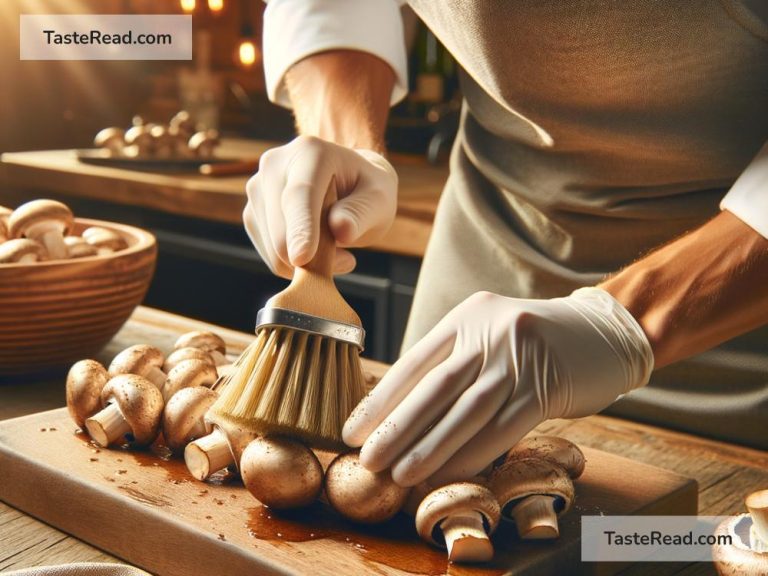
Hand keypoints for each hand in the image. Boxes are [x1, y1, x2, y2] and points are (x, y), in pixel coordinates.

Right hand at [243, 135, 397, 277]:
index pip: (300, 194)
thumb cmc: (365, 190)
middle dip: (311, 256)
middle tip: (347, 259)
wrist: (346, 184)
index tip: (302, 258)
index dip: (301, 227)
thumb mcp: (379, 199)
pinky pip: (269, 255)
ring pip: (272, 247)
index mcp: (310, 152)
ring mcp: (257, 188)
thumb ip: (362, 212)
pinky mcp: (252, 213)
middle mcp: (275, 164)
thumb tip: (341, 228)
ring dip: (305, 262)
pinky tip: (316, 251)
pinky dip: (293, 264)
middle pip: (280, 226)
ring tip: (335, 250)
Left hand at [343, 288, 653, 485]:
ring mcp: (519, 359)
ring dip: (430, 448)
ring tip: (401, 476)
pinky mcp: (546, 385)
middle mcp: (489, 333)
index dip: (382, 400)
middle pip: (434, 388)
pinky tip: (448, 475)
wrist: (603, 331)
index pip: (414, 362)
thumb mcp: (488, 333)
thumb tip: (405, 414)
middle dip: (397, 428)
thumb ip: (453, 362)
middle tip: (368, 460)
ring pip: (465, 412)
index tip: (354, 430)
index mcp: (466, 317)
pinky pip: (502, 428)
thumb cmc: (535, 340)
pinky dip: (472, 454)